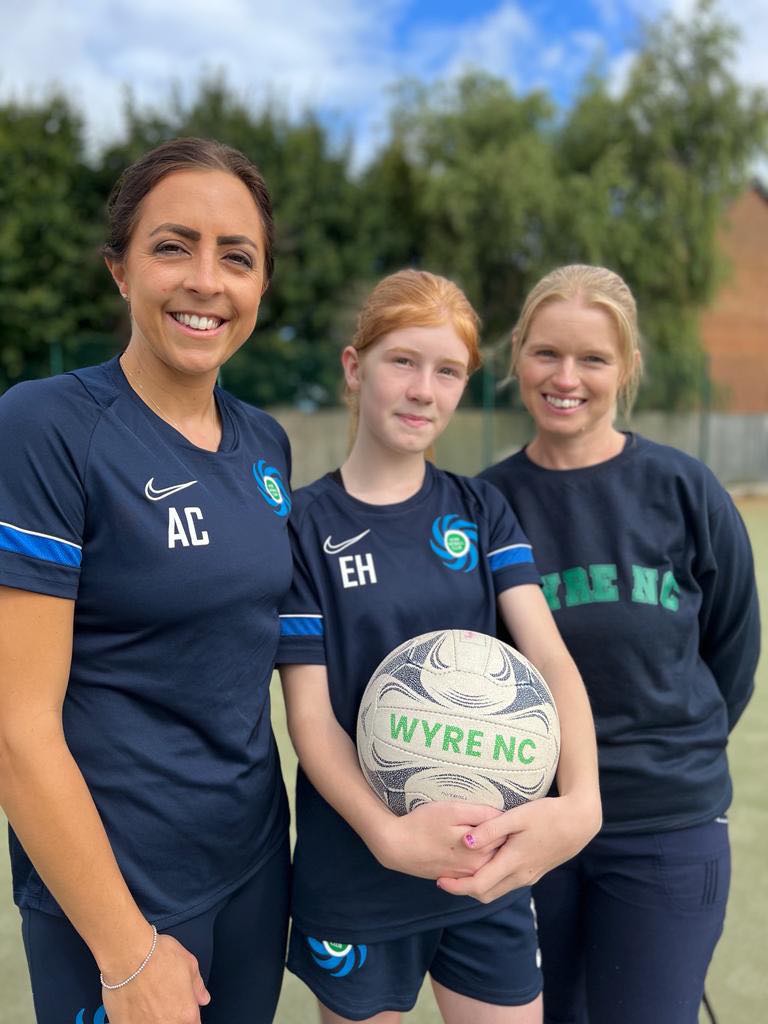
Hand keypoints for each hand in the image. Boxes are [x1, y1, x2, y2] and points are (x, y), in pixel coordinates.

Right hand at [101, 933, 209, 1023]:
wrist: (127, 955)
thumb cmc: (156, 956)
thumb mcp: (189, 963)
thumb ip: (198, 986)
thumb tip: (202, 997)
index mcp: (186, 1013)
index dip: (187, 1015)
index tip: (182, 1009)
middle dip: (171, 1017)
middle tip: (163, 1002)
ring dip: (152, 1019)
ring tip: (148, 1003)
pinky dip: (135, 1019)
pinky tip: (134, 1007)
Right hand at [370, 800, 504, 879]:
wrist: (396, 846)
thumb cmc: (423, 823)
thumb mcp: (453, 810)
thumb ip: (481, 814)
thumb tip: (504, 816)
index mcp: (482, 850)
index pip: (507, 835)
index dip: (509, 821)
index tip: (510, 810)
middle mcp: (478, 867)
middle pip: (501, 849)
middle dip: (504, 836)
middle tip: (503, 819)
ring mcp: (466, 874)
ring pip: (489, 859)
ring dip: (492, 847)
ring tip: (488, 830)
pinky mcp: (455, 877)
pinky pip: (475, 867)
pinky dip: (479, 856)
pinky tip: (472, 844)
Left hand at [436, 793, 600, 902]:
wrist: (579, 822)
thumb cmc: (548, 815)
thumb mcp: (517, 817)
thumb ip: (490, 829)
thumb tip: (465, 842)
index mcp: (513, 863)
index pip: (479, 886)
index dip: (457, 887)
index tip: (439, 879)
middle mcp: (520, 876)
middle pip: (486, 894)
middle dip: (464, 889)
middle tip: (446, 877)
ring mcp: (529, 876)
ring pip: (497, 889)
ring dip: (478, 884)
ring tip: (460, 870)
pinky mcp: (535, 872)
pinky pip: (508, 883)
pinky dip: (492, 879)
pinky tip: (485, 864)